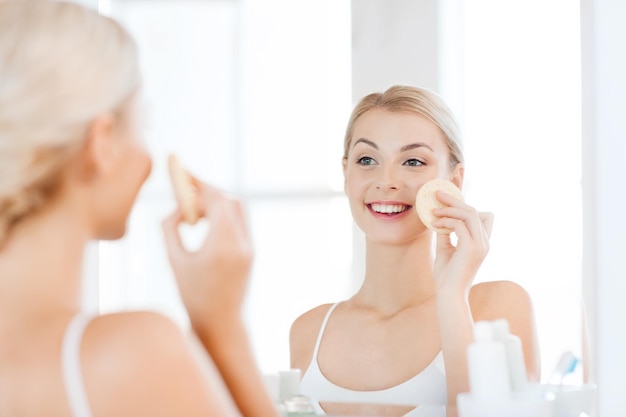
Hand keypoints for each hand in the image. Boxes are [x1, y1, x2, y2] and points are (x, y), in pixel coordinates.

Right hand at [161, 178, 252, 333]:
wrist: (222, 324)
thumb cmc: (193, 296)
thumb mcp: (175, 261)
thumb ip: (170, 230)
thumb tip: (174, 208)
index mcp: (224, 245)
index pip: (216, 200)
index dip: (198, 184)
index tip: (181, 175)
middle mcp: (242, 242)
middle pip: (229, 200)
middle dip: (207, 190)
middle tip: (185, 186)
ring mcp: (250, 246)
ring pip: (237, 209)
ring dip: (215, 202)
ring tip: (192, 210)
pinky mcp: (251, 251)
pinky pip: (239, 221)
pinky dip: (222, 214)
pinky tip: (203, 221)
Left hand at [430, 190, 492, 294]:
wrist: (448, 294)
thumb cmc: (446, 275)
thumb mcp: (445, 249)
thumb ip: (445, 232)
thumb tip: (438, 217)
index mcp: (481, 242)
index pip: (482, 215)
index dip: (466, 203)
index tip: (449, 197)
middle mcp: (485, 242)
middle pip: (474, 210)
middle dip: (455, 200)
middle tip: (437, 194)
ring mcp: (481, 245)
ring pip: (469, 214)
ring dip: (450, 208)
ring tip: (433, 209)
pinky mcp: (472, 248)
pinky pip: (460, 225)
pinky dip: (446, 220)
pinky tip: (434, 223)